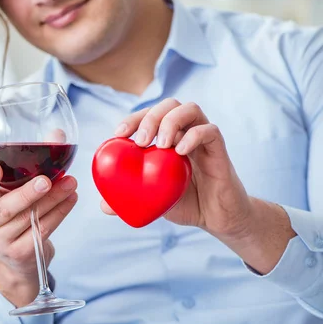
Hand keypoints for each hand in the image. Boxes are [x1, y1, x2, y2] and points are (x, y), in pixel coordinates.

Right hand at [0, 164, 77, 305]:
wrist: (17, 258)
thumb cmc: (14, 217)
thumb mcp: (11, 192)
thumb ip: (27, 165)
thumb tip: (57, 136)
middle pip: (5, 209)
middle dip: (27, 193)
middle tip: (46, 180)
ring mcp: (1, 241)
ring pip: (29, 219)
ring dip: (53, 200)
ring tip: (70, 184)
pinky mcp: (20, 252)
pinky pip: (42, 230)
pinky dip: (59, 213)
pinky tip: (70, 200)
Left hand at [102, 99, 251, 238]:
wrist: (217, 218)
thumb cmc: (185, 204)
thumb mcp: (153, 202)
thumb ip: (130, 200)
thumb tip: (103, 206)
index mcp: (167, 139)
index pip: (149, 114)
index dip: (133, 118)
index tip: (119, 133)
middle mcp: (185, 132)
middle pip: (169, 105)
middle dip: (151, 116)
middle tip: (141, 141)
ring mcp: (203, 139)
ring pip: (190, 109)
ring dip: (171, 121)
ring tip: (162, 145)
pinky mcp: (219, 150)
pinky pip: (210, 130)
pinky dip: (194, 136)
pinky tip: (180, 152)